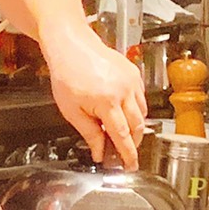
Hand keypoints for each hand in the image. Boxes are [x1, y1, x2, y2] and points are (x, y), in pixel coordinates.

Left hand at [45, 29, 146, 169]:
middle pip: (137, 127)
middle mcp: (124, 91)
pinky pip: (141, 98)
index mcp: (106, 101)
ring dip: (134, 125)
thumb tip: (99, 152)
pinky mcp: (134, 74)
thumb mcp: (71, 109)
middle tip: (124, 152)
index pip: (122, 136)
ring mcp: (132, 81)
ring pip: (142, 113)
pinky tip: (121, 110)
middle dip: (133, 142)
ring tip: (119, 130)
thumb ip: (89, 133)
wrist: (70, 44)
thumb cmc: (66, 73)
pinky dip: (135, 108)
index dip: (128, 154)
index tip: (129, 165)